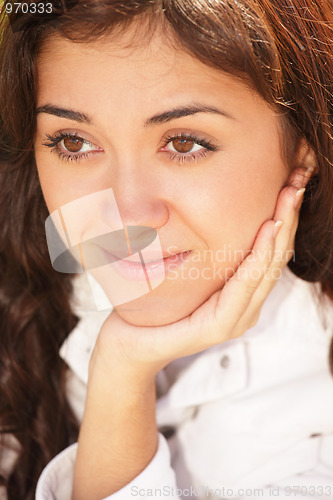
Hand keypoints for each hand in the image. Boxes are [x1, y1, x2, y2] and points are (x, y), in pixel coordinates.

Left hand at [91, 166, 312, 378]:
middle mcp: (245, 306)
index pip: (270, 251)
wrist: (131, 344)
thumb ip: (206, 252)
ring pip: (267, 268)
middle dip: (289, 215)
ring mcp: (236, 318)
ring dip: (282, 229)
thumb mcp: (186, 270)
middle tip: (300, 178)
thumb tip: (209, 209)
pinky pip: (244, 286)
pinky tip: (268, 230)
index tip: (294, 181)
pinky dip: (259, 257)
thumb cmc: (158, 305)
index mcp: (241, 293)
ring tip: (290, 196)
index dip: (285, 216)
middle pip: (276, 256)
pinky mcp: (220, 327)